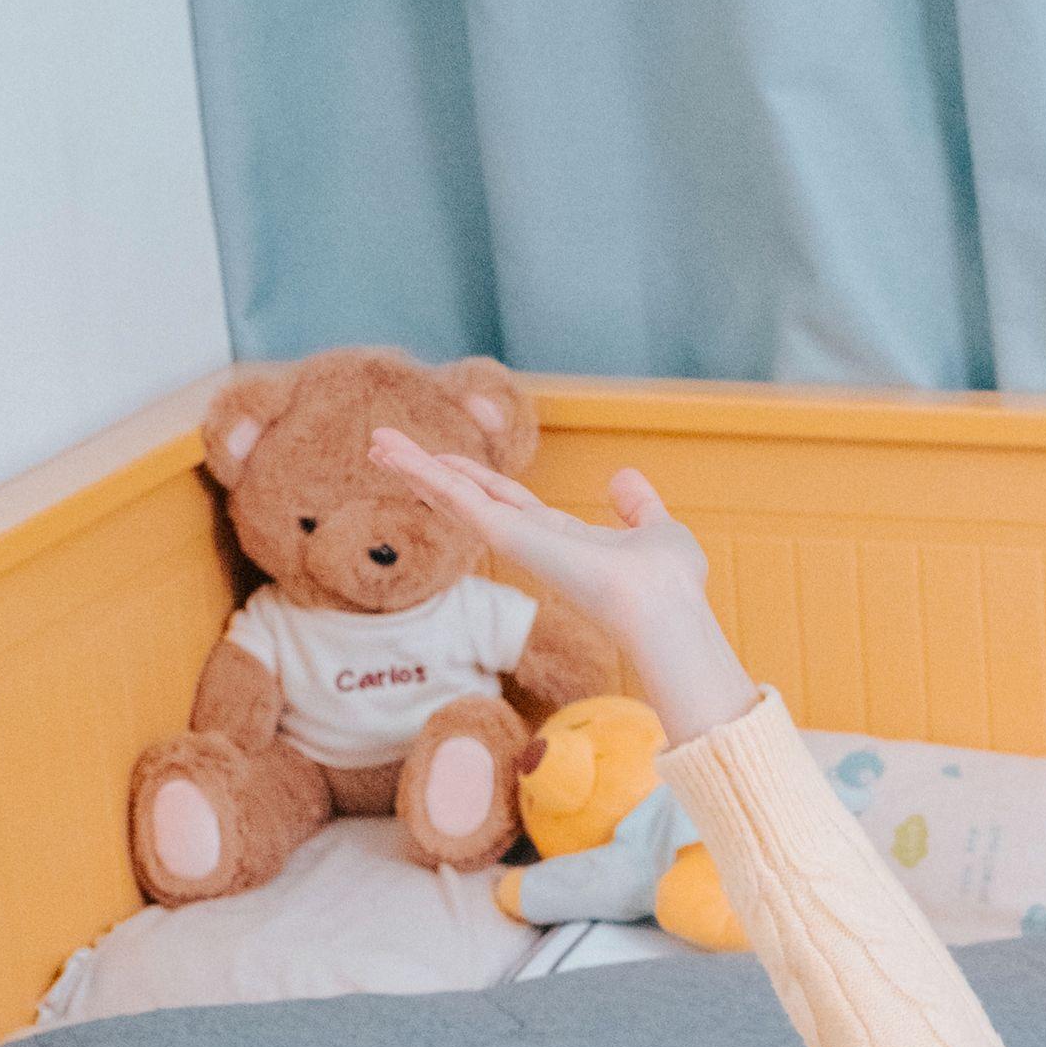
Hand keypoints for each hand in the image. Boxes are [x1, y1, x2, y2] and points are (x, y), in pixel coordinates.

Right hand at [369, 439, 754, 745]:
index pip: (509, 502)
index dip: (478, 479)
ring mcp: (516, 540)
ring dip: (414, 468)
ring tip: (376, 441)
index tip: (448, 460)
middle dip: (431, 473)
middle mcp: (532, 541)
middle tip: (386, 449)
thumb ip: (637, 507)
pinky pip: (457, 498)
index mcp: (562, 539)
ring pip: (455, 497)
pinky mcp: (506, 536)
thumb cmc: (670, 582)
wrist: (664, 605)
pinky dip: (424, 472)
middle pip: (470, 498)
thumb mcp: (657, 530)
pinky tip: (391, 452)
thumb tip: (623, 478)